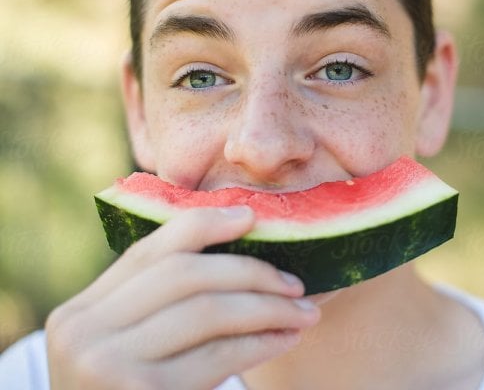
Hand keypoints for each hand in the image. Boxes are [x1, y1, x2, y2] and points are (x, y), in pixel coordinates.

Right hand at [45, 206, 319, 388]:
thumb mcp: (126, 349)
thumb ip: (156, 307)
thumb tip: (235, 240)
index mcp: (79, 313)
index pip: (147, 252)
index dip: (203, 226)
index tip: (250, 218)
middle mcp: (84, 334)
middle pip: (183, 274)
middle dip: (250, 272)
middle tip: (294, 284)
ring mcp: (108, 366)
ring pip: (207, 310)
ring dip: (267, 308)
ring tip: (303, 313)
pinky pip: (219, 354)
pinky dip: (261, 343)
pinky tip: (285, 339)